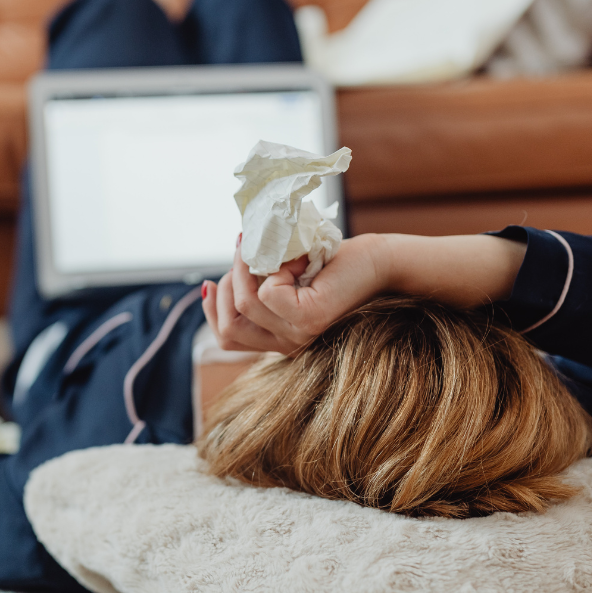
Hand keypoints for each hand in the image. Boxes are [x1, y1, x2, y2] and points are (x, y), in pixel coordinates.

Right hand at [202, 234, 388, 353]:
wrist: (379, 264)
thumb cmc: (335, 266)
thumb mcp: (286, 278)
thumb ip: (259, 286)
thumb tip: (215, 280)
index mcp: (279, 338)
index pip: (227, 338)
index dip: (211, 308)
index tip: (211, 280)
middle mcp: (287, 344)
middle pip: (228, 326)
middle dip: (226, 285)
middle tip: (244, 252)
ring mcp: (298, 335)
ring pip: (245, 304)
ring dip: (248, 268)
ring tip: (271, 248)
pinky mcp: (310, 318)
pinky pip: (269, 292)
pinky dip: (277, 267)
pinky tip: (299, 260)